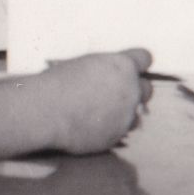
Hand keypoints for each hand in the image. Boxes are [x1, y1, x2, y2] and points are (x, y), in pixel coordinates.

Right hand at [39, 47, 153, 154]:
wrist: (46, 110)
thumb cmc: (59, 83)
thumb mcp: (86, 64)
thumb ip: (108, 69)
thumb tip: (112, 75)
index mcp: (123, 66)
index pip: (145, 59)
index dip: (137, 64)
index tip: (131, 68)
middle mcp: (131, 89)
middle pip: (147, 88)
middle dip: (135, 90)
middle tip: (116, 93)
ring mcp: (126, 114)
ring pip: (136, 114)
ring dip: (125, 113)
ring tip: (101, 112)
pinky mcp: (117, 135)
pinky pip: (121, 131)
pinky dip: (111, 128)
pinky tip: (92, 125)